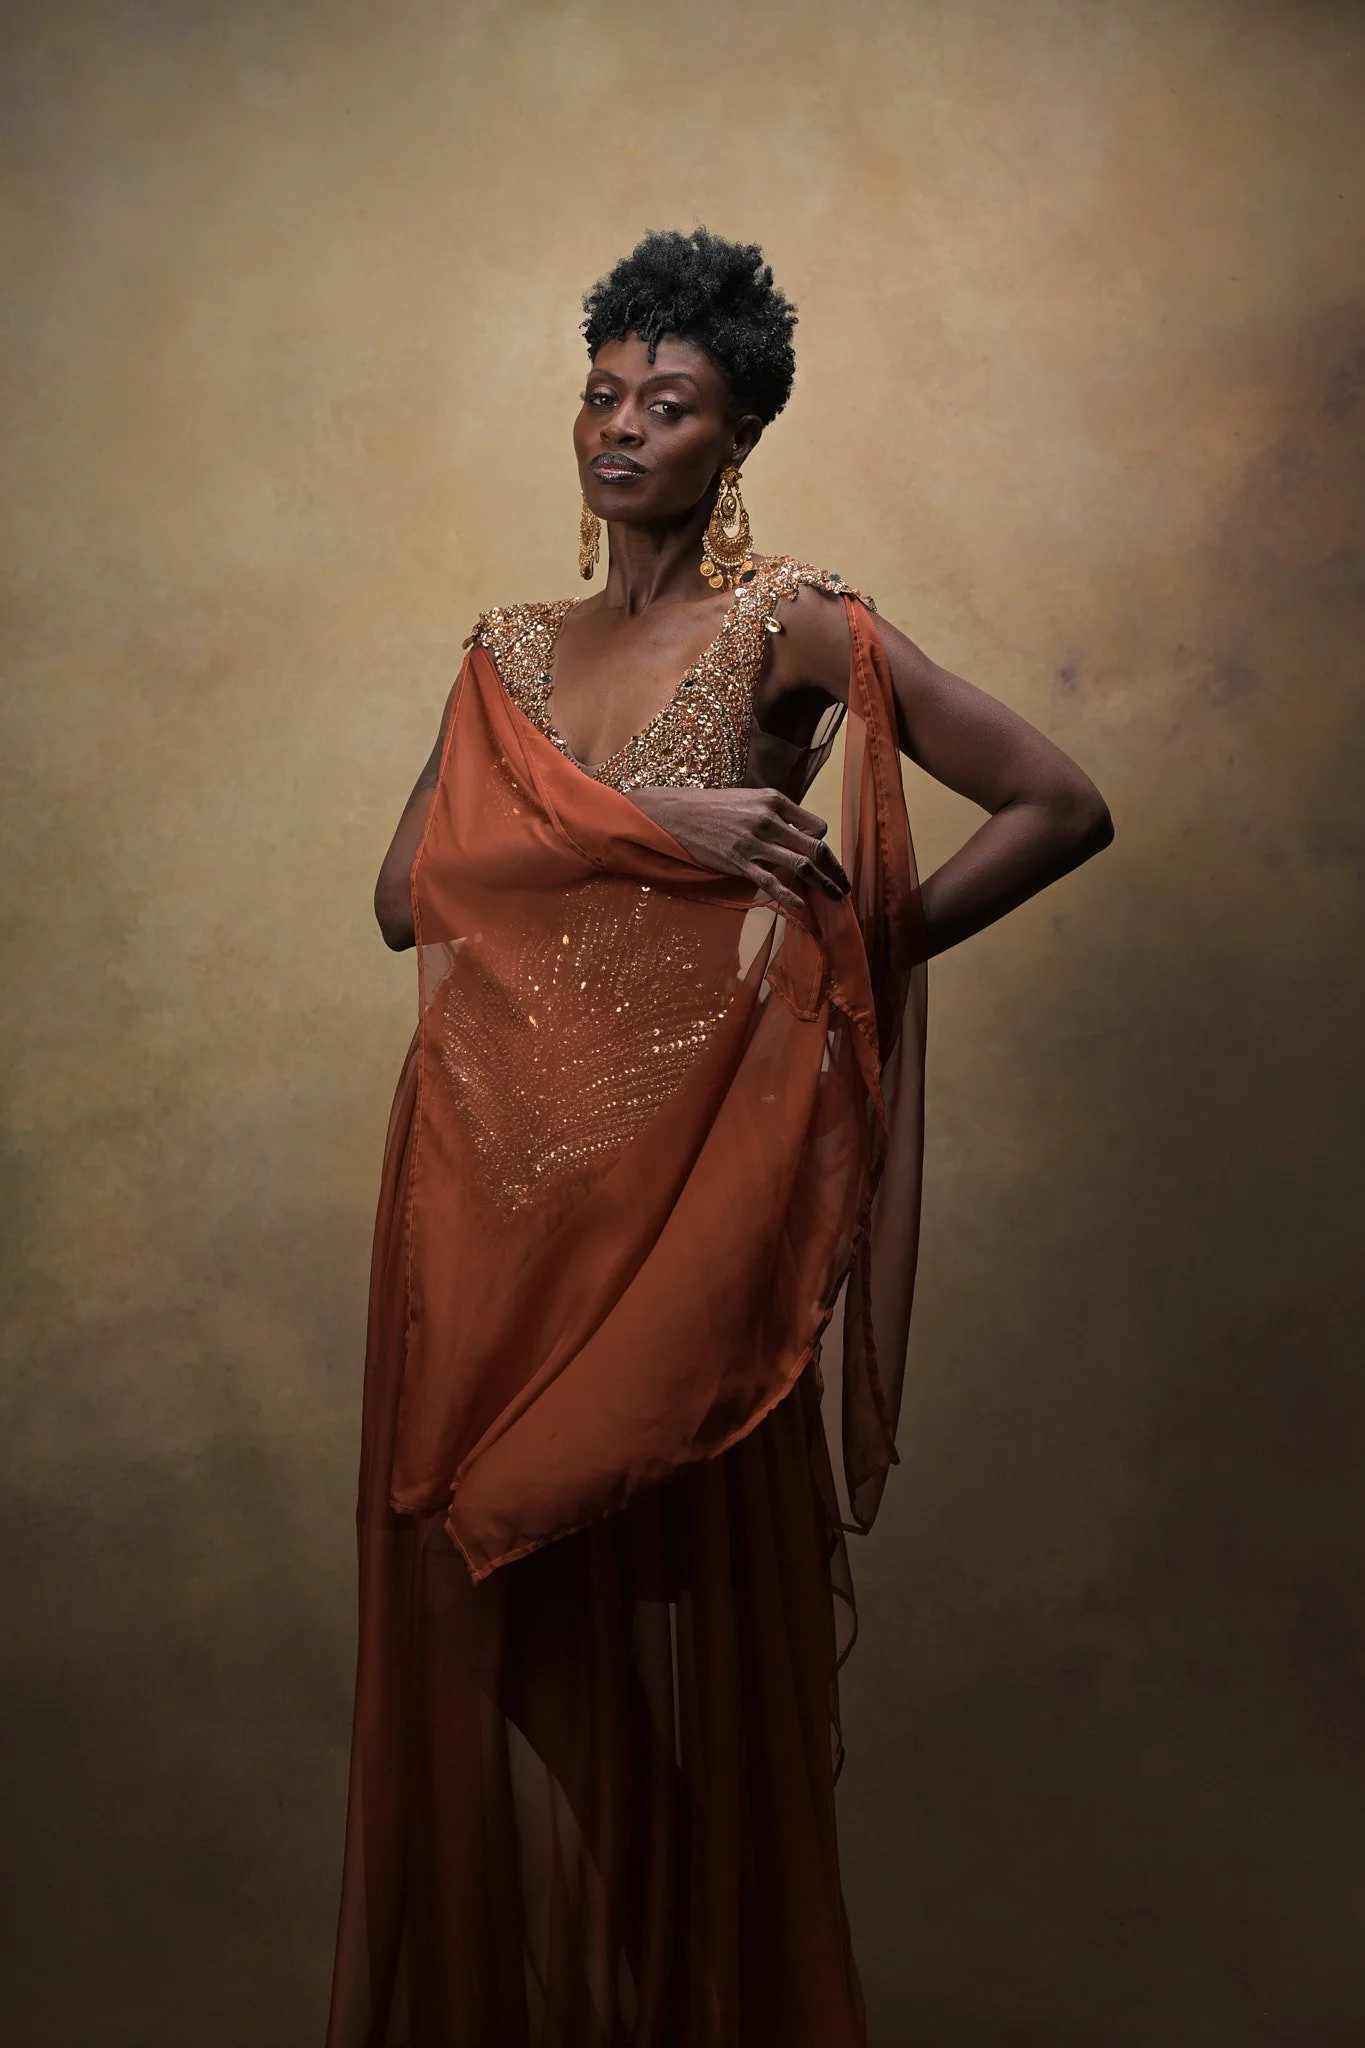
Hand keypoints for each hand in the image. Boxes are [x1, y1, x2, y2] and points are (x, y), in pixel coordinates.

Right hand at [627, 785, 850, 917]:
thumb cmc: (713, 807)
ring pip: (800, 865)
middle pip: (815, 847)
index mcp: (775, 800)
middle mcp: (769, 819)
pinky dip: (789, 895)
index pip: (816, 826)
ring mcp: (754, 841)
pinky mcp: (739, 861)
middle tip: (845, 884)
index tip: (825, 860)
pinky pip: (771, 881)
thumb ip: (774, 814)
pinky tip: (801, 906)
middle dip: (834, 868)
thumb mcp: (748, 800)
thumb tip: (795, 833)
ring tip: (835, 897)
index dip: (823, 845)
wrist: (677, 813)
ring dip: (823, 883)